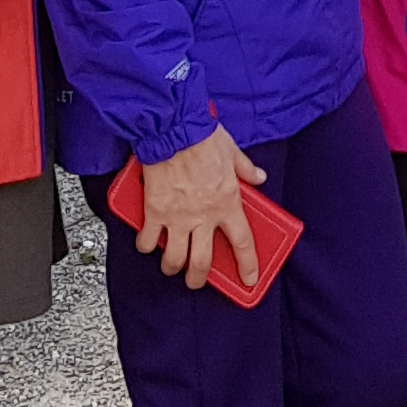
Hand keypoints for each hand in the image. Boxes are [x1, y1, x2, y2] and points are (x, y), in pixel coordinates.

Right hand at [133, 125, 267, 287]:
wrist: (173, 126)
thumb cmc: (202, 136)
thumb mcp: (232, 151)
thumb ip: (246, 168)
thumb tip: (259, 177)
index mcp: (227, 203)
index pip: (242, 243)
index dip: (247, 265)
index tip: (249, 280)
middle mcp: (203, 216)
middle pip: (202, 263)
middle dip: (198, 278)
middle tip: (195, 280)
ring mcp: (177, 217)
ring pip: (175, 259)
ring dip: (173, 267)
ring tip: (172, 266)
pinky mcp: (154, 211)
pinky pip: (148, 240)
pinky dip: (147, 245)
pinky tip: (148, 243)